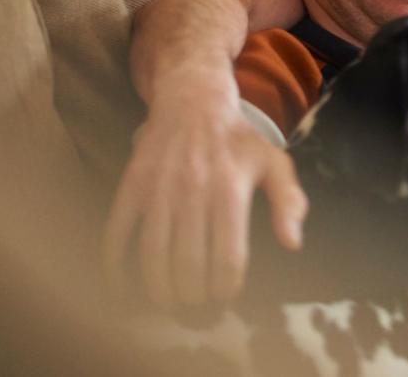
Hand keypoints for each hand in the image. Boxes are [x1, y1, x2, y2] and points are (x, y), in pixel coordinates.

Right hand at [103, 80, 307, 306]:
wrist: (192, 101)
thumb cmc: (238, 141)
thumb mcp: (275, 163)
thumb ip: (288, 202)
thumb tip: (292, 244)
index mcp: (230, 190)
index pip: (227, 256)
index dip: (226, 287)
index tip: (226, 296)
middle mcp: (192, 191)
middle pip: (189, 263)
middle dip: (194, 296)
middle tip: (198, 307)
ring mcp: (158, 190)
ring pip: (152, 255)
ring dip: (159, 289)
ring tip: (170, 304)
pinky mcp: (131, 187)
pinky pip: (116, 233)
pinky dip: (115, 265)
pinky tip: (123, 287)